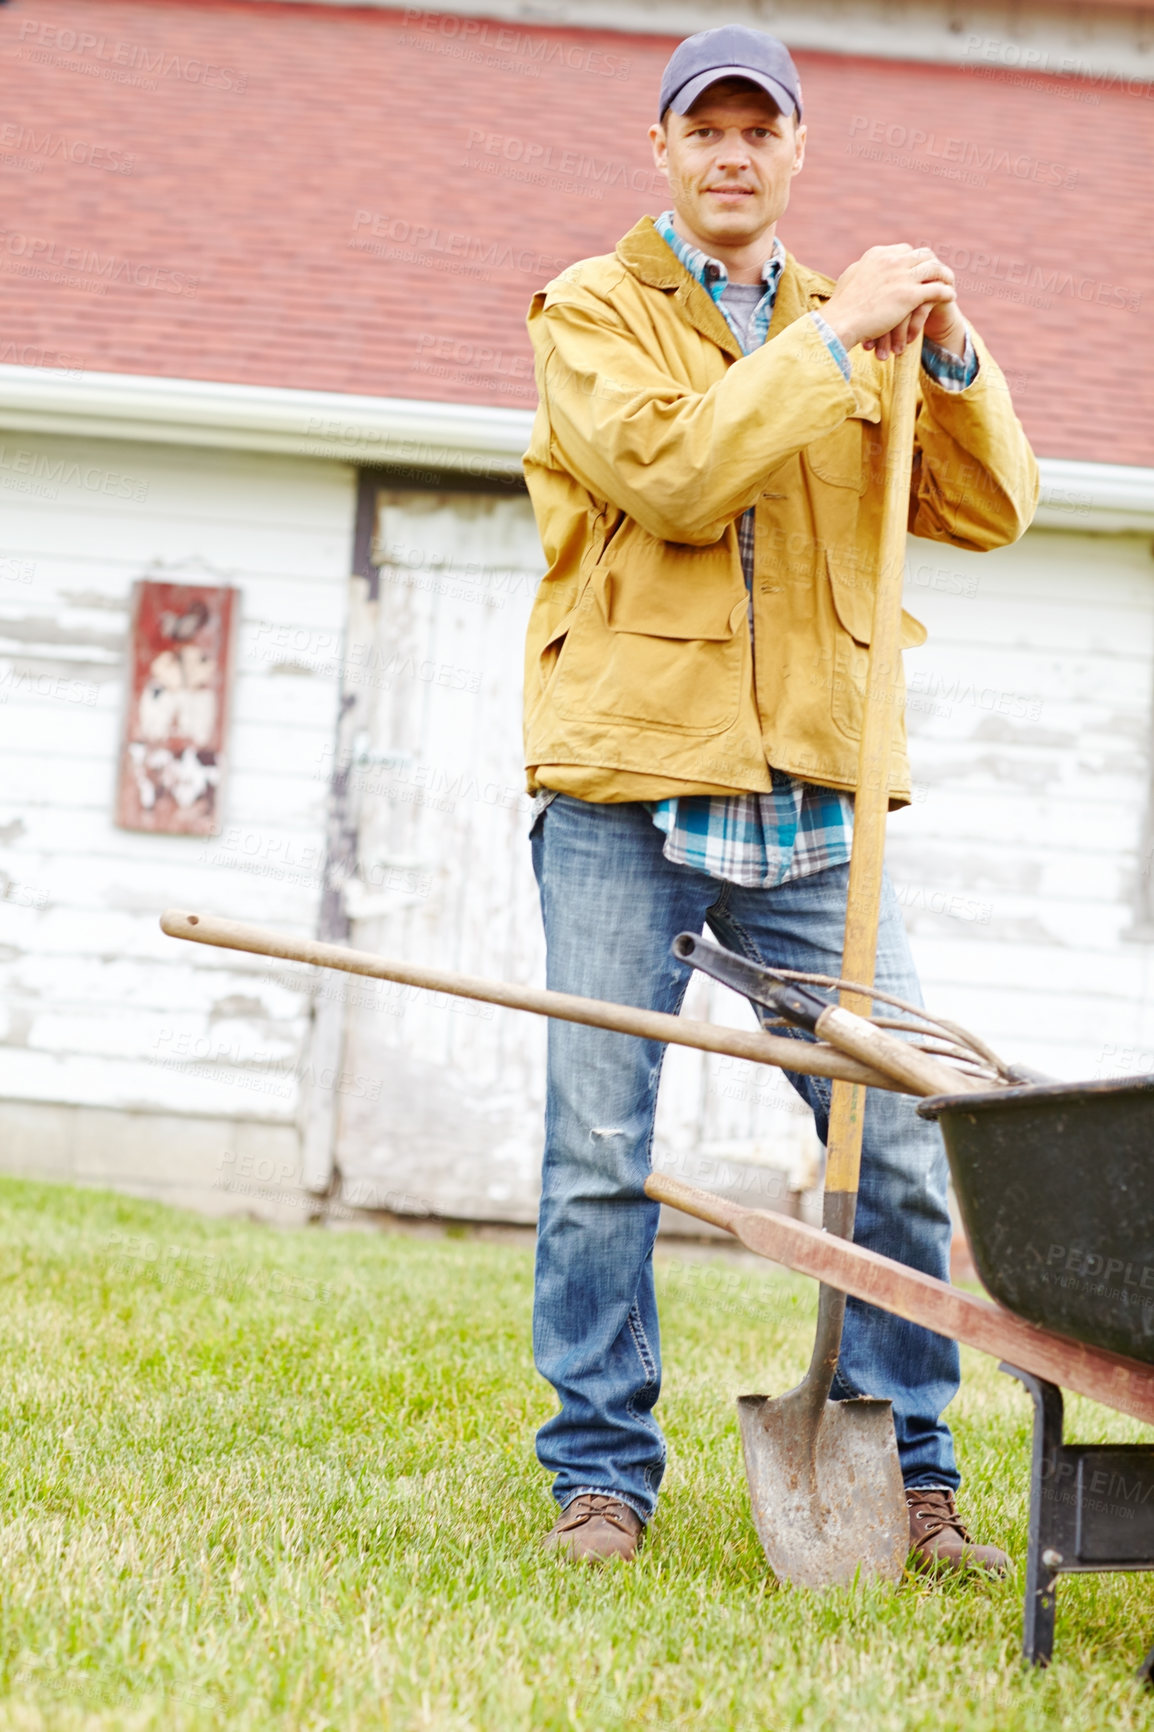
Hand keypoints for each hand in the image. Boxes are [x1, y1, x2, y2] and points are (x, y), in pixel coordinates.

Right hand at [822, 244, 959, 360]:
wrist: (840, 322)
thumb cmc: (841, 307)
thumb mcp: (850, 278)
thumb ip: (861, 271)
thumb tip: (863, 269)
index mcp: (877, 255)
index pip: (904, 250)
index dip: (914, 259)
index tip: (918, 268)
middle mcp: (891, 260)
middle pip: (923, 255)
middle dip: (933, 263)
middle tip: (939, 274)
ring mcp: (901, 276)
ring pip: (934, 268)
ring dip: (945, 275)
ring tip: (950, 283)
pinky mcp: (909, 294)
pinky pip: (937, 289)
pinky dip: (946, 292)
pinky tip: (951, 297)